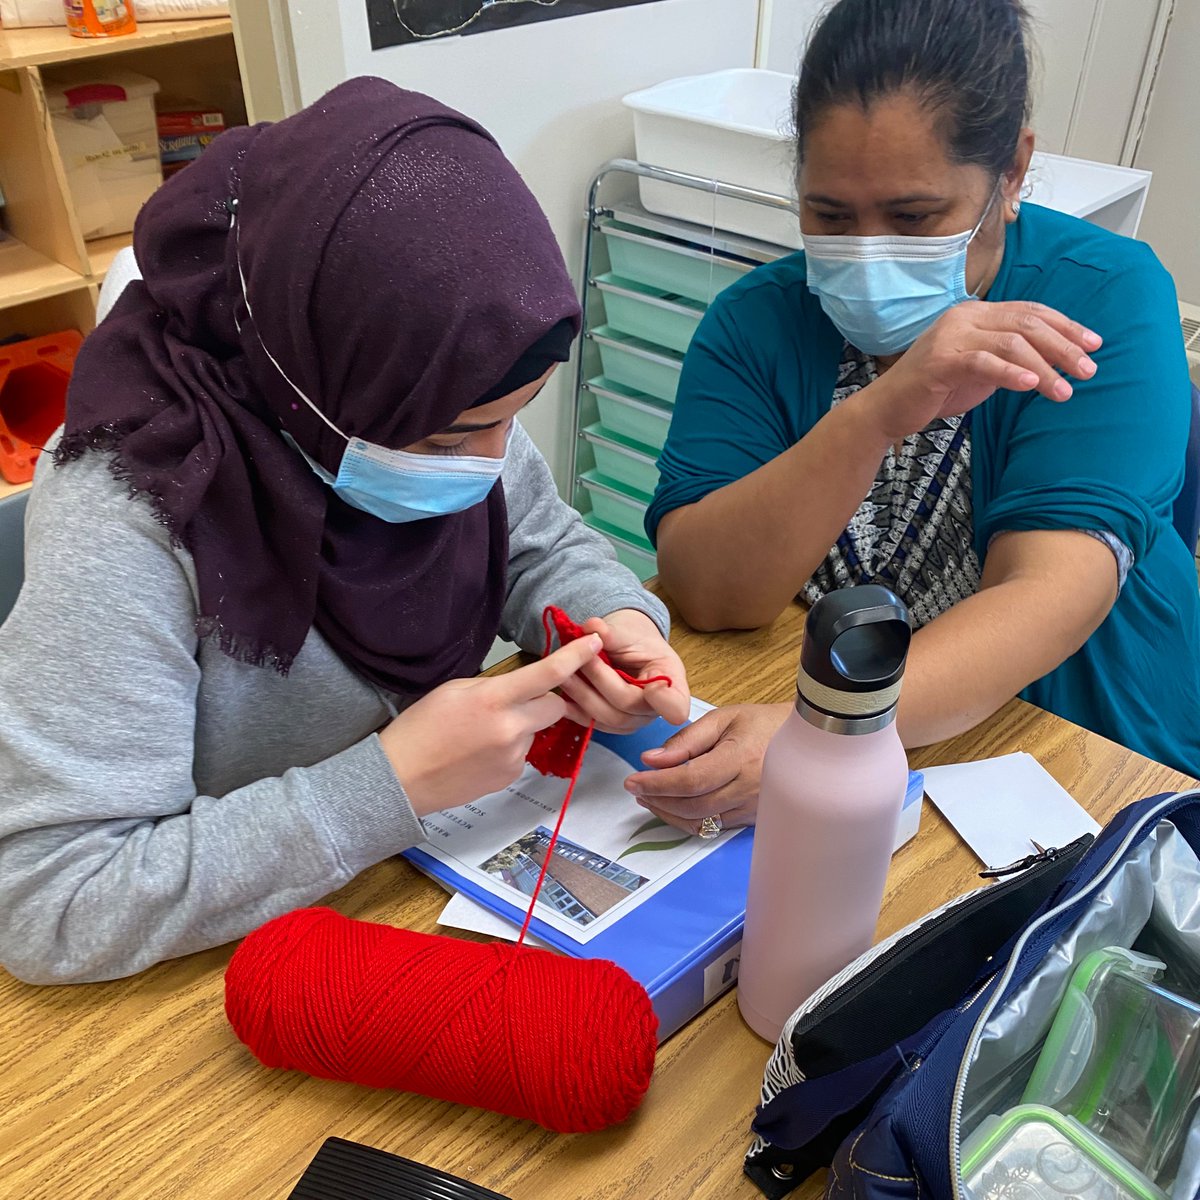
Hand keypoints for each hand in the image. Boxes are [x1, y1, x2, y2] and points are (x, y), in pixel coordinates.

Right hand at [380, 634, 602, 815]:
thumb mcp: (454, 690)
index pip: (548, 675)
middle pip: (555, 706)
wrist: (401, 779)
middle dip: (544, 700)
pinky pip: (522, 754)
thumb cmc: (420, 729)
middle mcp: (510, 730)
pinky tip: (479, 752)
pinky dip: (509, 748)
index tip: (594, 644)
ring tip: (481, 733)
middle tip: (515, 701)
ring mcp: (512, 757)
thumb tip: (521, 684)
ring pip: (535, 731)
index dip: (575, 656)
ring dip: (521, 727)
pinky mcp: (510, 777)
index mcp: (493, 700)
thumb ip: (494, 685)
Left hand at [556, 609, 690, 732]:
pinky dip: (574, 710)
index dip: (663, 701)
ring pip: (606, 717)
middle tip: (580, 659)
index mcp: (671, 682)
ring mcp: (633, 721)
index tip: (650, 688)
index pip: (673, 704)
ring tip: (563, 673)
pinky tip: (559, 697)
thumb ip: (613, 632)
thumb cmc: (635, 640)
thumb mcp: (629, 631)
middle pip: (626, 705)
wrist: (627, 649)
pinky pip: (592, 724)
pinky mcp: (611, 725)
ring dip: (582, 694)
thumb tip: (593, 627)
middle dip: (600, 680)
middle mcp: (654, 709)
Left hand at [621, 702, 788, 834]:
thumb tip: (652, 760)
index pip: (690, 781)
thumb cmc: (765, 724)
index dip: (657, 784)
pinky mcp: (752, 819)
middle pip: (692, 807)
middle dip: (658, 800)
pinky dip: (688, 819)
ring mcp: (753, 808)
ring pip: (701, 823)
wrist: (804, 742)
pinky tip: (673, 805)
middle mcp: (749, 789)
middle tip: (637, 788)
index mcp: (741, 759)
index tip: (632, 780)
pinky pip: (714, 827)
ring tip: (649, 796)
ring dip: (669, 813)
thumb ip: (686, 740)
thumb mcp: (724, 718)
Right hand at [860, 300, 1102, 444]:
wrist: (888, 408)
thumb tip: (1055, 360)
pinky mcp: (940, 361)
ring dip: (1044, 367)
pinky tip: (1032, 386)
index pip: (1031, 311)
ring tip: (1064, 391)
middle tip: (1088, 370)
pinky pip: (983, 362)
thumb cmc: (935, 390)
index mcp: (976, 313)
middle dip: (1064, 347)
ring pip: (1011, 343)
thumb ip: (1010, 357)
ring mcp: (950, 336)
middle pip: (1027, 324)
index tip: (1094, 345)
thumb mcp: (981, 368)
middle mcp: (964, 317)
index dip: (1066, 326)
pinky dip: (1011, 373)